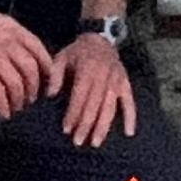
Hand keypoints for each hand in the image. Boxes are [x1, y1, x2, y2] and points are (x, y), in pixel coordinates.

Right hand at [0, 1, 54, 118]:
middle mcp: (6, 41)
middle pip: (31, 70)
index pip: (39, 50)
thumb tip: (20, 50)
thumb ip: (7, 33)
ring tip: (16, 107)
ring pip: (17, 84)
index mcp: (11, 27)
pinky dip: (4, 105)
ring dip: (19, 99)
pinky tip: (4, 112)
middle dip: (34, 89)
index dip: (47, 69)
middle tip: (31, 99)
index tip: (47, 81)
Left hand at [54, 28, 138, 148]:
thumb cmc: (78, 51)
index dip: (73, 114)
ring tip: (95, 142)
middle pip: (94, 105)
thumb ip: (55, 75)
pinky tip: (128, 132)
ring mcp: (116, 81)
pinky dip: (130, 117)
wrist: (100, 38)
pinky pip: (130, 102)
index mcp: (87, 70)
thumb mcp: (62, 57)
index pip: (80, 96)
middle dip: (86, 125)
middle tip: (78, 141)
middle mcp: (104, 76)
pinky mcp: (125, 83)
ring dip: (103, 126)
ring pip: (110, 107)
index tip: (66, 129)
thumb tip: (50, 95)